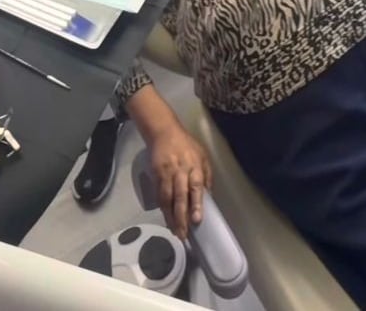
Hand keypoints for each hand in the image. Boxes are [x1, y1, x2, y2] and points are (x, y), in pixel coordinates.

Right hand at [149, 124, 212, 239]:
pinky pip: (159, 194)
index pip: (196, 187)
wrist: (164, 132)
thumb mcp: (202, 155)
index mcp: (195, 166)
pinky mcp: (156, 175)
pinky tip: (166, 218)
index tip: (197, 219)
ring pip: (168, 199)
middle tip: (183, 234)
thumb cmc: (186, 145)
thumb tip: (209, 196)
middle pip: (181, 196)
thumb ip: (206, 175)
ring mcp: (167, 173)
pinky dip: (162, 208)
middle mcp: (181, 171)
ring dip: (170, 217)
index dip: (196, 204)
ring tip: (174, 231)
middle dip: (182, 217)